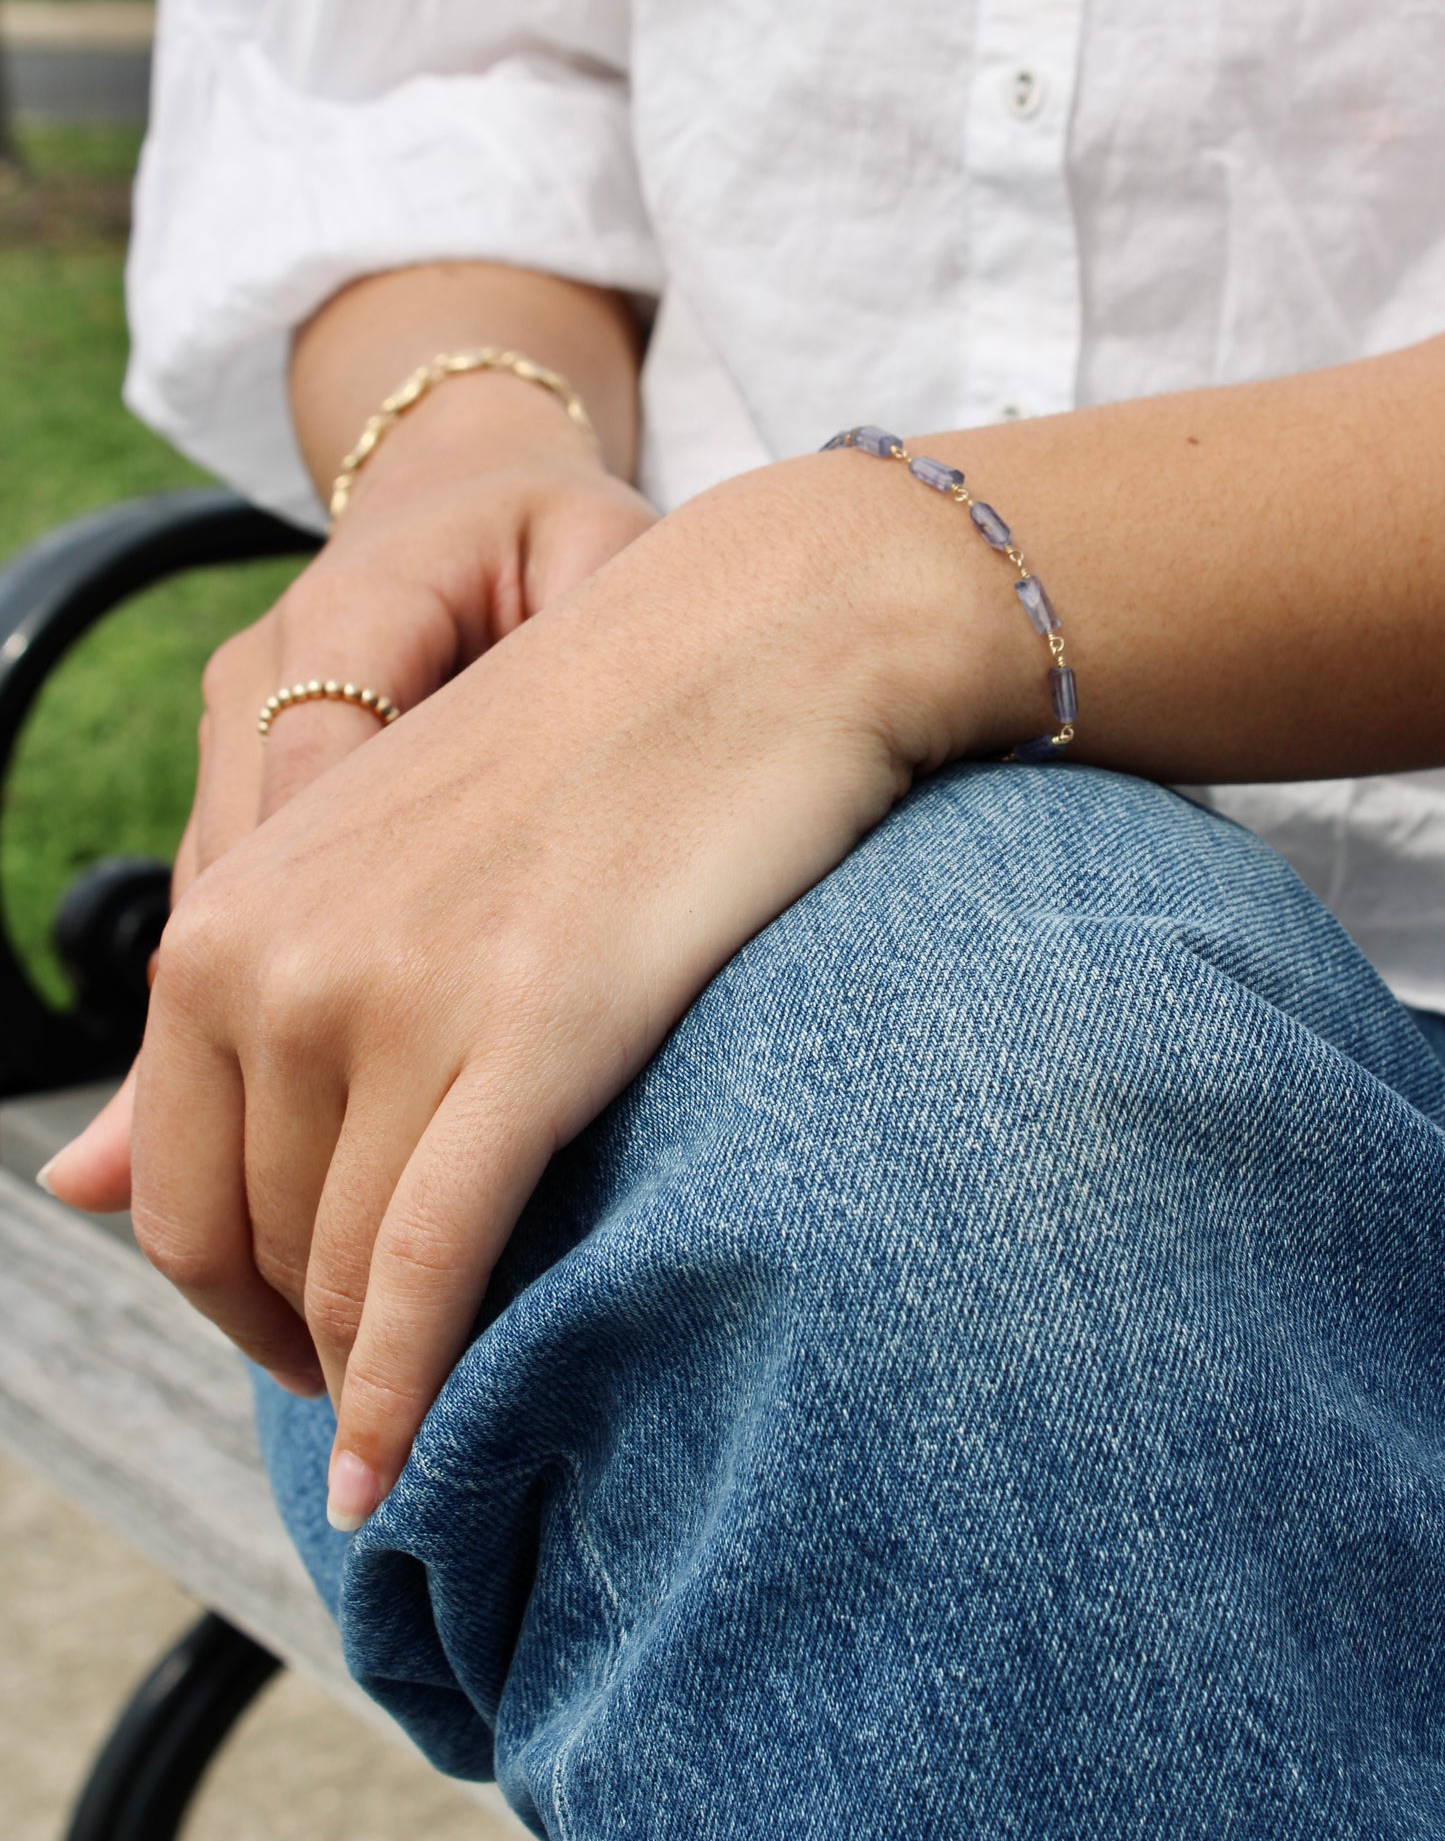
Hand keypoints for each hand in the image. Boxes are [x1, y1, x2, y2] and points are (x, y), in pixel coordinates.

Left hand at [67, 452, 979, 1524]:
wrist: (748, 646)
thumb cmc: (573, 761)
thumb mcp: (363, 873)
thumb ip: (222, 1031)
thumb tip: (68, 1191)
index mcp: (226, 913)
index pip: (174, 1178)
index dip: (230, 1289)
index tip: (302, 1332)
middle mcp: (277, 958)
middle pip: (241, 1243)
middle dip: (292, 1343)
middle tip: (372, 1388)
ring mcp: (397, 996)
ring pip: (332, 1270)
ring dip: (364, 1375)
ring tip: (417, 1418)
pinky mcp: (525, 1037)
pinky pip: (426, 1268)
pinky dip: (405, 1390)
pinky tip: (400, 1469)